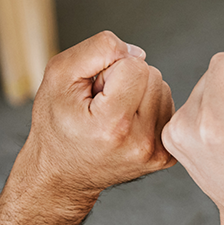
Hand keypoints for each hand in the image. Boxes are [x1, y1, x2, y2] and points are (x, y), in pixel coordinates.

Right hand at [23, 31, 174, 215]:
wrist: (62, 174)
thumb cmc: (56, 125)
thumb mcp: (58, 76)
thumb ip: (97, 49)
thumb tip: (137, 52)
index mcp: (113, 125)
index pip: (136, 65)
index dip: (110, 70)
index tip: (94, 93)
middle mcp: (140, 143)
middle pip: (153, 75)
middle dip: (126, 80)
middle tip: (101, 104)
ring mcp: (156, 153)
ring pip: (163, 89)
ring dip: (138, 94)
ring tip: (112, 114)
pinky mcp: (165, 156)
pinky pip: (167, 109)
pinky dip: (148, 109)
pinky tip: (126, 124)